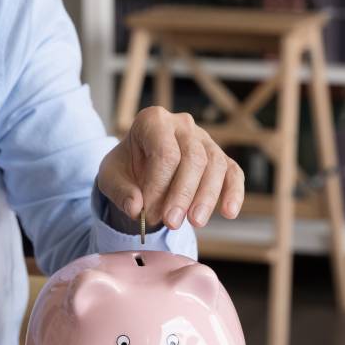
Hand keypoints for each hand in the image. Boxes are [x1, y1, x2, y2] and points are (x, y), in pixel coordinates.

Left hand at [97, 106, 245, 229]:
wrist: (138, 165)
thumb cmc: (126, 167)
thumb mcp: (110, 176)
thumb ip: (120, 192)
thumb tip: (135, 208)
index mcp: (153, 121)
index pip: (164, 153)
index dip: (159, 186)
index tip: (148, 213)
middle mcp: (182, 125)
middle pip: (193, 158)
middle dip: (183, 194)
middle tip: (171, 223)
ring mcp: (204, 139)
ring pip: (215, 165)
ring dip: (207, 197)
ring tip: (195, 222)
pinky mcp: (219, 157)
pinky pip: (233, 172)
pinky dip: (234, 192)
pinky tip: (229, 213)